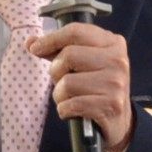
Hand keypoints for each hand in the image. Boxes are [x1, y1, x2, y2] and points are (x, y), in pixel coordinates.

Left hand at [28, 22, 132, 151]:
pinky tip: (74, 110)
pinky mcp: (111, 105)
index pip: (75, 32)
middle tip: (63, 81)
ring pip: (67, 83)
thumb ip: (58, 51)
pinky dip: (65, 110)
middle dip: (56, 71)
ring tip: (71, 98)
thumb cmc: (97, 87)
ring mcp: (116, 83)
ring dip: (60, 95)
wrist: (119, 120)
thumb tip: (31, 42)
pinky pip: (71, 104)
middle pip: (68, 55)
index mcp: (112, 43)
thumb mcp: (84, 63)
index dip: (51, 39)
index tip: (35, 48)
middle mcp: (117, 60)